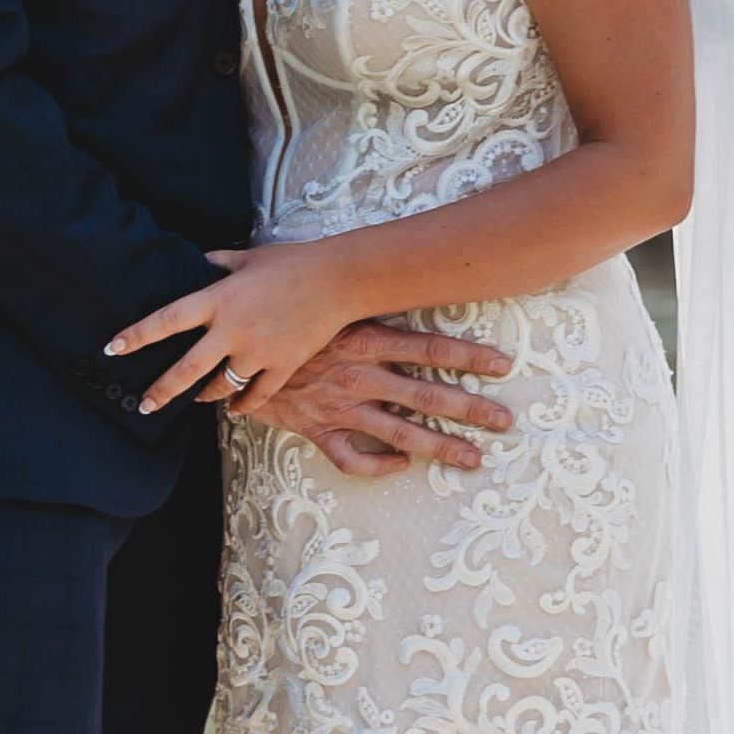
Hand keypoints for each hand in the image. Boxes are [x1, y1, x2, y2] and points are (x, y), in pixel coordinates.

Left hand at [109, 241, 364, 413]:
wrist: (339, 280)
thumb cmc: (292, 262)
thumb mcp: (248, 257)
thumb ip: (218, 263)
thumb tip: (200, 262)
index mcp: (219, 299)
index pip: (167, 320)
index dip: (137, 335)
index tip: (112, 349)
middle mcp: (233, 329)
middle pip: (187, 369)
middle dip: (161, 391)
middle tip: (143, 405)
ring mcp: (259, 352)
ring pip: (221, 387)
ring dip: (204, 395)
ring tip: (194, 399)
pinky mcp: (283, 366)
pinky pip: (256, 396)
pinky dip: (241, 405)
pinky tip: (233, 408)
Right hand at [254, 319, 514, 478]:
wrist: (228, 344)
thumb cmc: (280, 311)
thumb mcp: (327, 298)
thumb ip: (361, 293)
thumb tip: (400, 267)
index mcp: (365, 338)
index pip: (430, 347)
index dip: (469, 357)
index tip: (503, 365)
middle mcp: (360, 374)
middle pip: (427, 395)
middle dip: (471, 408)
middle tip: (505, 420)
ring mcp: (341, 406)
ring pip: (401, 433)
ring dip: (441, 447)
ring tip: (474, 458)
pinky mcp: (317, 430)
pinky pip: (353, 458)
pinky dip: (378, 466)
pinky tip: (400, 466)